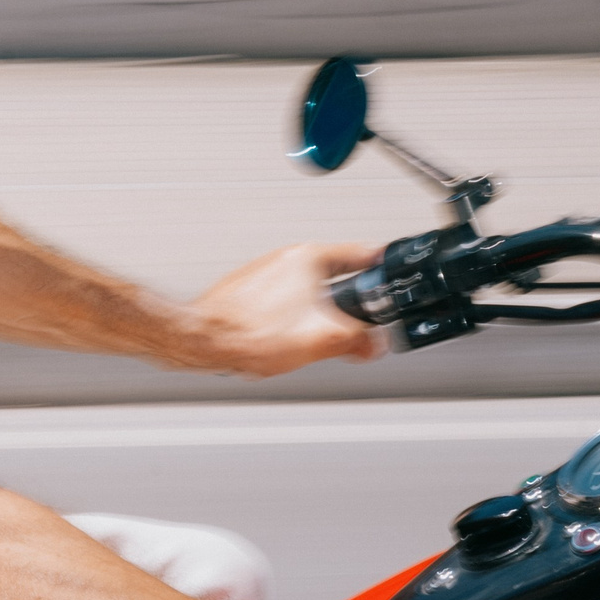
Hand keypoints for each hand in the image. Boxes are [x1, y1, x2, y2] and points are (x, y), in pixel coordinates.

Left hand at [174, 241, 386, 374]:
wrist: (202, 341)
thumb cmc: (248, 333)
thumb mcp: (323, 340)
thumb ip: (361, 340)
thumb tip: (376, 345)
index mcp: (309, 257)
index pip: (364, 254)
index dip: (386, 270)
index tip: (396, 279)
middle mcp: (286, 258)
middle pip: (337, 278)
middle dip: (348, 306)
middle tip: (354, 328)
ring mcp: (267, 273)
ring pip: (310, 293)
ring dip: (318, 316)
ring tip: (312, 339)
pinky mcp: (252, 291)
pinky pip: (287, 303)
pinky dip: (294, 320)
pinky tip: (286, 341)